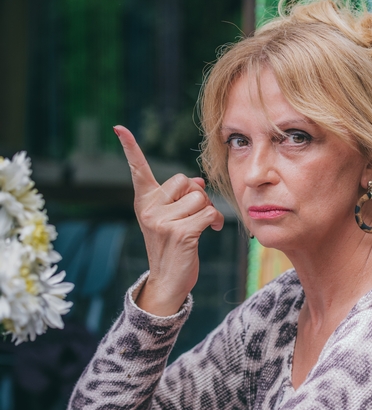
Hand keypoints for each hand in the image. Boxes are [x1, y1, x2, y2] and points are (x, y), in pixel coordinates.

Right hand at [114, 126, 223, 315]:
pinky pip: (208, 213)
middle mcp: (149, 209)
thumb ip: (181, 197)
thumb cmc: (173, 247)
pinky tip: (210, 231)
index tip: (119, 128)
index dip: (130, 148)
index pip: (137, 170)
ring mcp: (162, 222)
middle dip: (197, 196)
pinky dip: (214, 221)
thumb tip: (199, 181)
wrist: (167, 281)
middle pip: (186, 181)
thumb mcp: (171, 218)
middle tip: (193, 214)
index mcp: (144, 202)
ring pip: (200, 198)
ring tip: (202, 226)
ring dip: (208, 211)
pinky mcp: (180, 233)